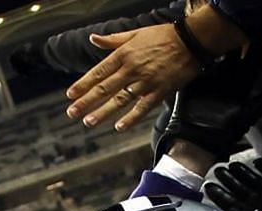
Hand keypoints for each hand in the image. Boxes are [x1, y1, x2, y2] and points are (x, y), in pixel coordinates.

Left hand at [66, 24, 196, 129]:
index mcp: (123, 54)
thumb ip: (113, 39)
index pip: (98, 72)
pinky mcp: (159, 91)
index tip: (71, 95)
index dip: (83, 84)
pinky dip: (131, 118)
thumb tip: (93, 38)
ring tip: (89, 122)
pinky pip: (142, 108)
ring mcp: (145, 82)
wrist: (190, 41)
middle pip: (104, 88)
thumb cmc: (163, 36)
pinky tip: (119, 126)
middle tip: (72, 113)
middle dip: (86, 101)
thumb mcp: (134, 33)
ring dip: (103, 112)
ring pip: (120, 100)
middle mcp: (131, 69)